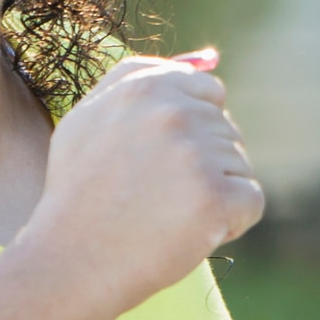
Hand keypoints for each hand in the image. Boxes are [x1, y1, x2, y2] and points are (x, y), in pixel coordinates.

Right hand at [22, 48, 262, 318]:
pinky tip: (187, 233)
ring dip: (213, 193)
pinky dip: (230, 223)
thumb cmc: (80, 192)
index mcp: (145, 85)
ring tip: (161, 214)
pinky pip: (251, 201)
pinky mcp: (216, 196)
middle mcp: (173, 111)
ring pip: (238, 166)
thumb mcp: (92, 118)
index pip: (209, 93)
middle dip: (201, 165)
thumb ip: (143, 76)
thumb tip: (212, 56)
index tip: (153, 162)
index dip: (188, 133)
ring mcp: (196, 153)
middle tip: (150, 195)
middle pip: (226, 130)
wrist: (68, 263)